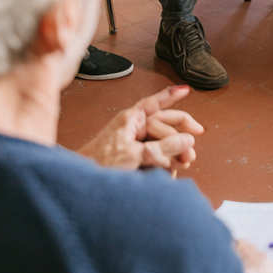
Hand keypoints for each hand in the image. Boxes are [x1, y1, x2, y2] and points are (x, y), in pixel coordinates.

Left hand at [78, 84, 204, 175]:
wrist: (81, 183)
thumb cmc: (99, 164)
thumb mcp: (135, 155)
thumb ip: (163, 148)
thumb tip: (187, 140)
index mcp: (132, 119)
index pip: (156, 103)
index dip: (172, 95)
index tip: (186, 89)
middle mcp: (133, 127)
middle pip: (164, 125)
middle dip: (181, 138)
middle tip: (191, 153)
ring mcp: (133, 141)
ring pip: (162, 142)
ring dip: (174, 153)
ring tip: (183, 163)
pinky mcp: (133, 155)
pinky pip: (154, 154)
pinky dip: (163, 162)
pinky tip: (168, 172)